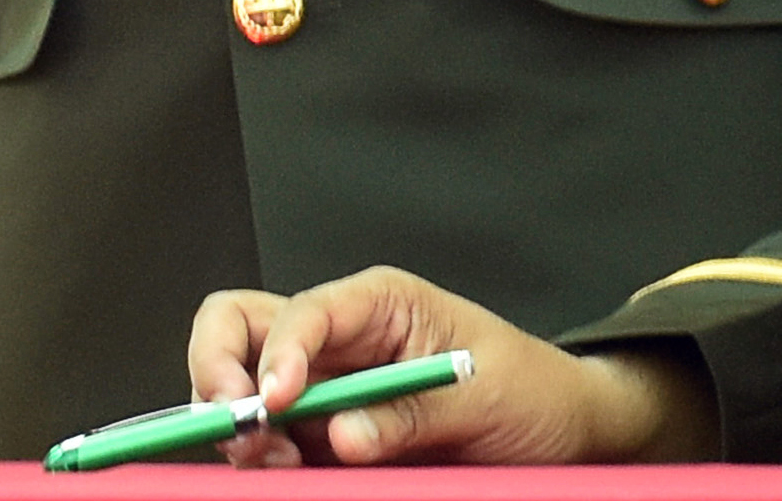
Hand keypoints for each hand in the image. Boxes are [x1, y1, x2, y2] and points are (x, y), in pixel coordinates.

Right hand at [185, 267, 715, 467]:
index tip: (273, 403)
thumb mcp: (483, 396)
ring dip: (243, 430)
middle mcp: (338, 340)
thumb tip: (340, 435)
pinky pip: (273, 443)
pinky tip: (290, 476)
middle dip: (219, 374)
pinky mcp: (326, 439)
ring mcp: (325, 390)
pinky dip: (265, 462)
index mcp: (376, 304)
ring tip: (276, 465)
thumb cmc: (530, 389)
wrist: (561, 431)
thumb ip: (409, 412)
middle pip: (238, 330)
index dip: (277, 355)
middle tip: (236, 429)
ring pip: (241, 388)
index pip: (302, 312)